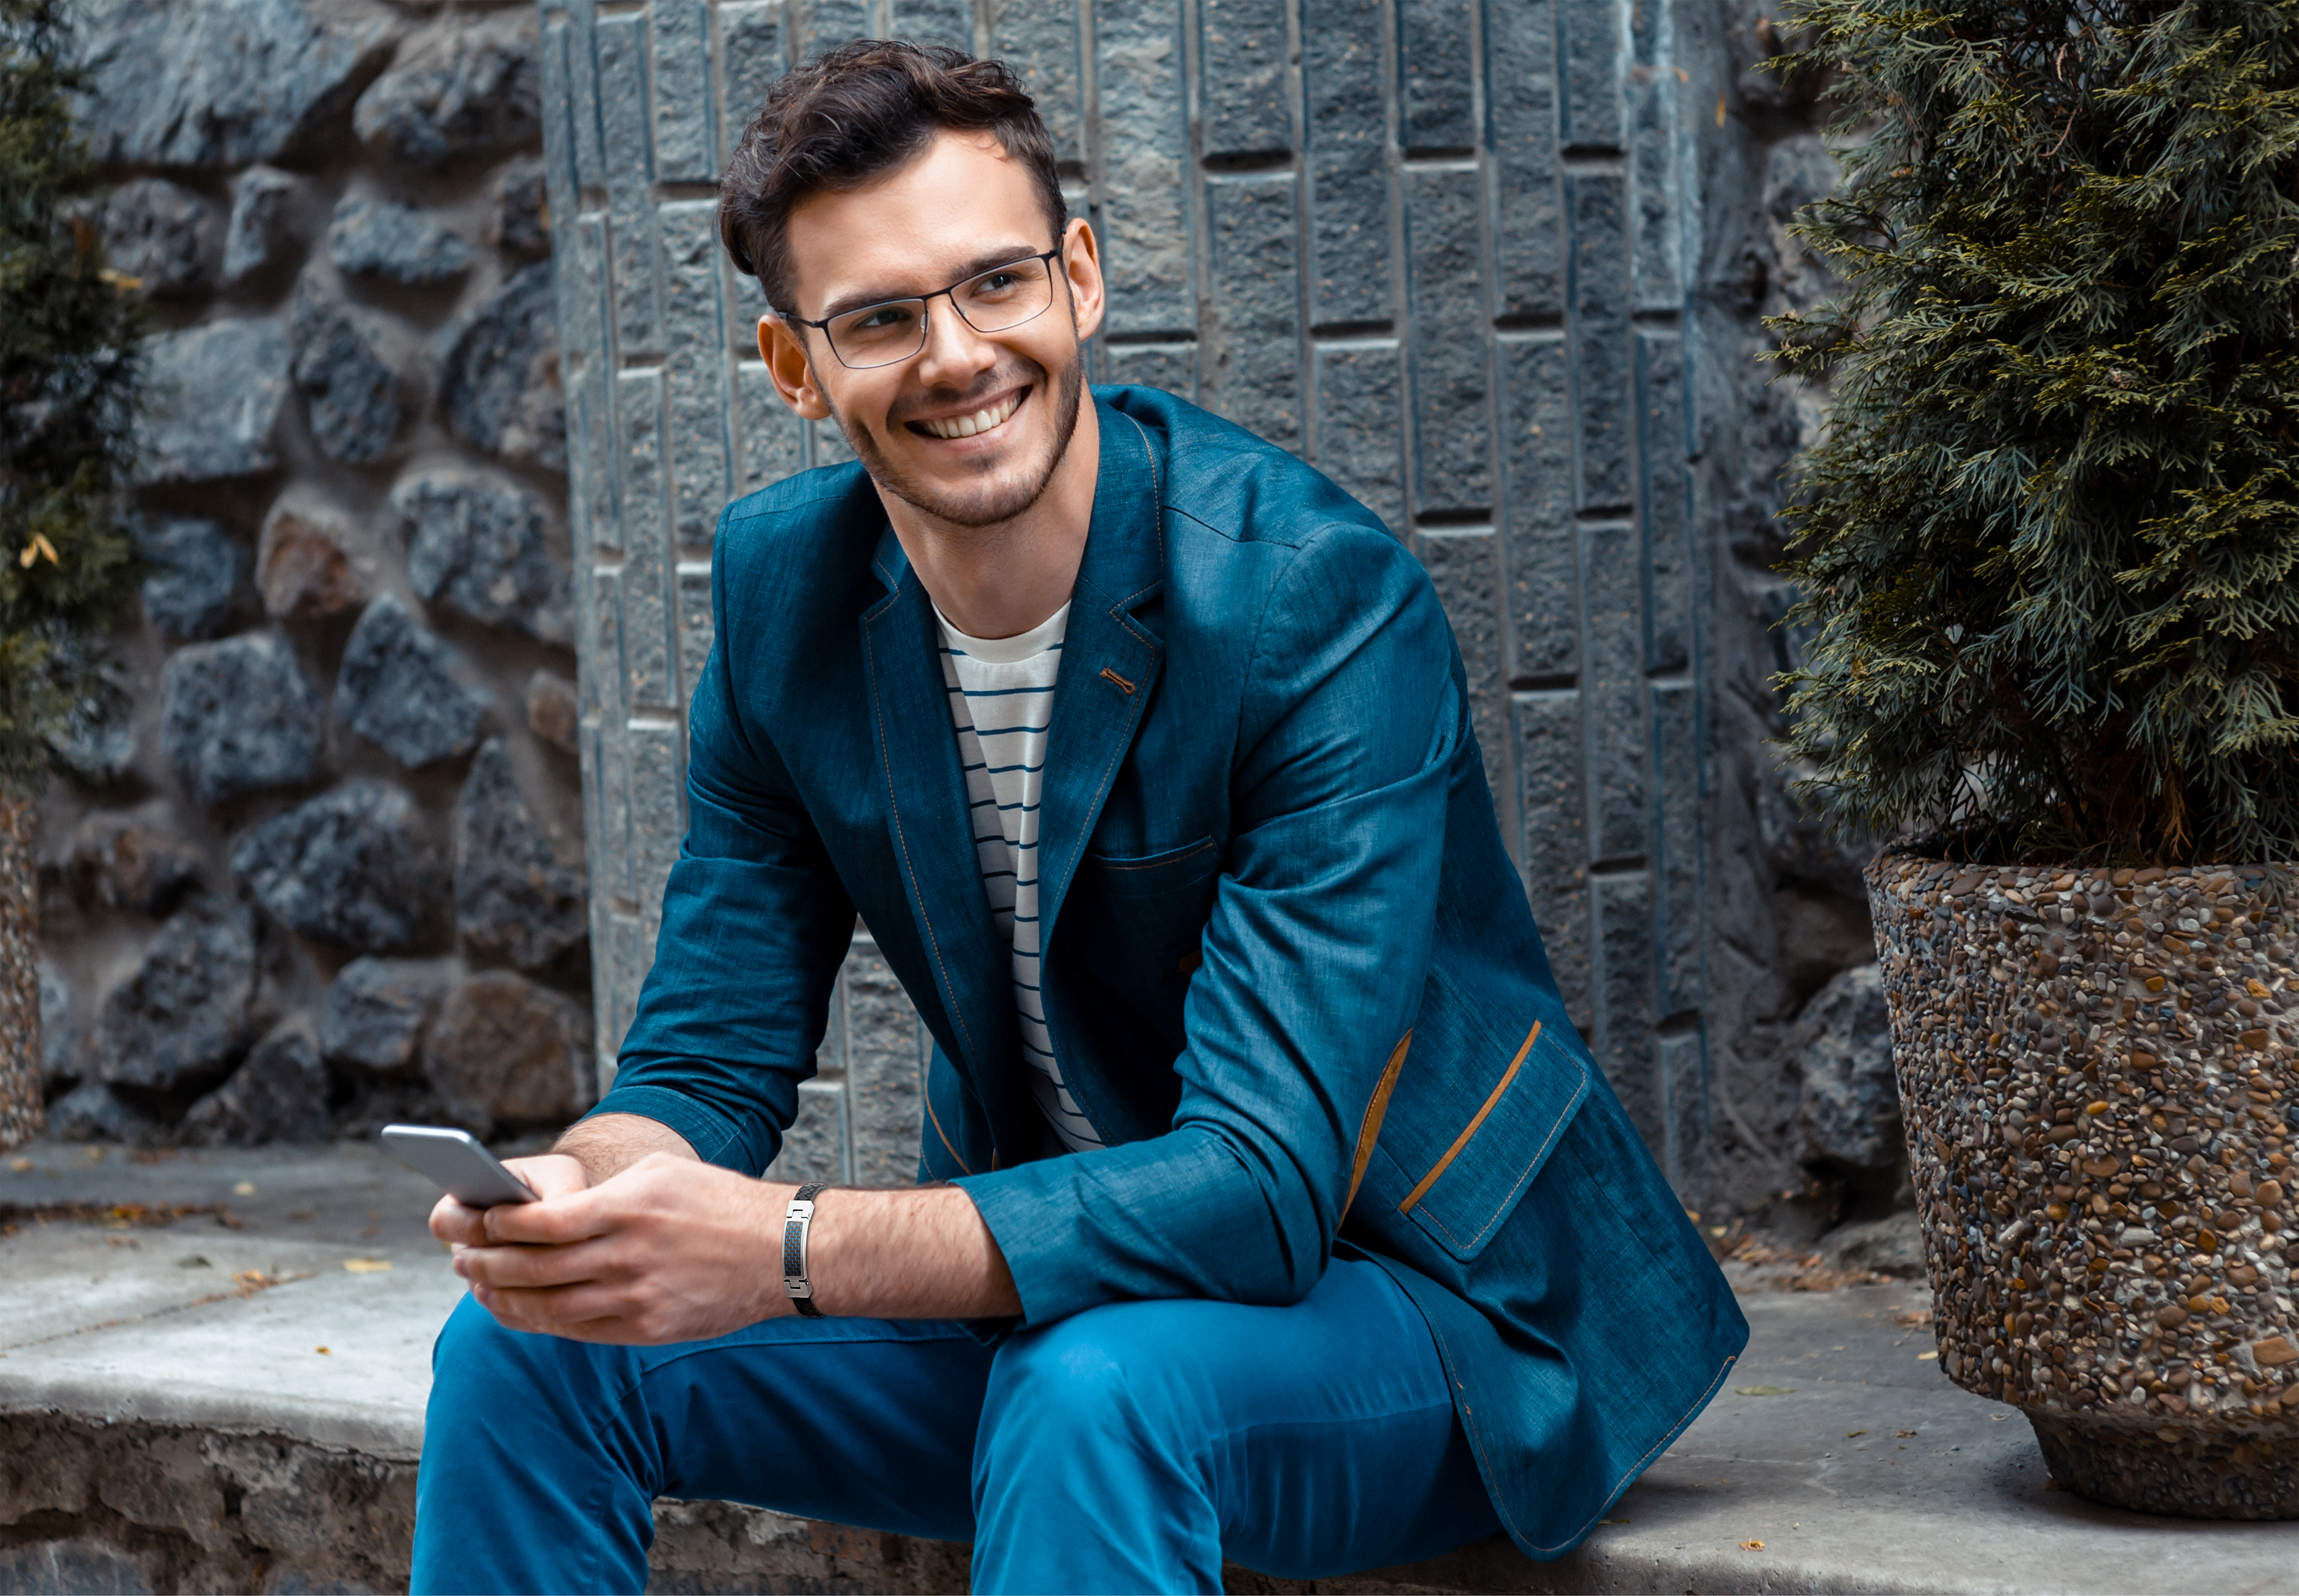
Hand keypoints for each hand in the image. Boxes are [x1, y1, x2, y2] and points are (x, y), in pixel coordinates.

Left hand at [450, 1153, 790, 1344]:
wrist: (780, 1251)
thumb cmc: (717, 1203)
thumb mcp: (660, 1173)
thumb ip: (601, 1194)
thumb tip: (542, 1212)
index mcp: (626, 1208)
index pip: (539, 1223)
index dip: (496, 1226)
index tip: (475, 1221)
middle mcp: (626, 1256)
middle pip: (532, 1269)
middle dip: (484, 1265)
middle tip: (459, 1259)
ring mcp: (636, 1298)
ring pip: (547, 1307)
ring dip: (503, 1299)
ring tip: (480, 1288)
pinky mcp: (647, 1329)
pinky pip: (578, 1330)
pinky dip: (540, 1322)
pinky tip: (522, 1311)